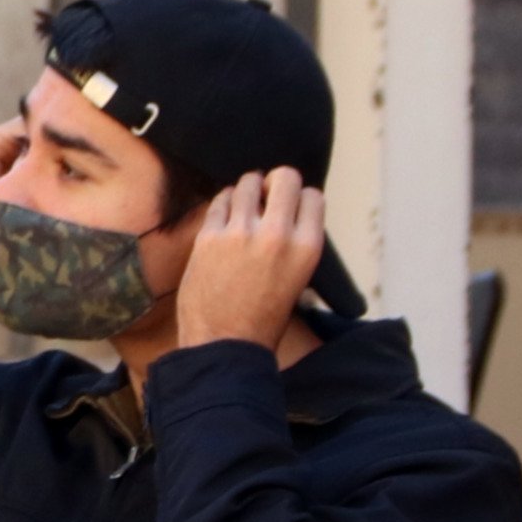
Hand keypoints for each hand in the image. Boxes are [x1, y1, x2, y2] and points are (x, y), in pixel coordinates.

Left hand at [171, 169, 326, 349]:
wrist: (224, 344)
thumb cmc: (263, 319)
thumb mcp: (298, 279)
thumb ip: (296, 244)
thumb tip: (290, 215)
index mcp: (307, 248)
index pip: (313, 196)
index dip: (300, 199)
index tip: (290, 208)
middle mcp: (277, 234)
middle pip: (284, 177)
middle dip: (275, 183)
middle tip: (266, 197)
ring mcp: (241, 233)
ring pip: (247, 182)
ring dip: (247, 189)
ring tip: (244, 207)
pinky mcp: (209, 236)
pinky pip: (219, 200)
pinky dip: (224, 203)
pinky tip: (225, 217)